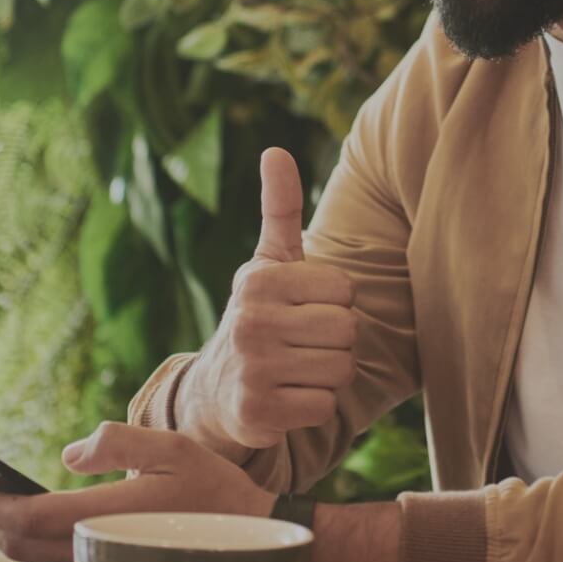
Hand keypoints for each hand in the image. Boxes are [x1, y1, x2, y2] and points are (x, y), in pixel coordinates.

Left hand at [0, 422, 275, 561]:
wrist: (253, 544)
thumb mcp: (172, 447)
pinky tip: (28, 531)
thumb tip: (69, 452)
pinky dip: (32, 549)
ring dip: (5, 536)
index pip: (27, 516)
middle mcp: (99, 550)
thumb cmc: (216, 492)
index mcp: (108, 517)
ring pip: (36, 560)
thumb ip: (117, 442)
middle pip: (21, 544)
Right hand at [178, 148, 357, 453]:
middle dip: (336, 341)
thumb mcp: (267, 263)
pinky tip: (287, 398)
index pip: (345, 290)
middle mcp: (250, 321)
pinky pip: (324, 407)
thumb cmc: (259, 317)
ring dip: (328, 375)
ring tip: (296, 369)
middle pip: (347, 330)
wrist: (214, 391)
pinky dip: (313, 407)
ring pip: (340, 370)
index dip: (335, 303)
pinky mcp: (256, 412)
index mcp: (259, 279)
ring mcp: (251, 368)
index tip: (305, 309)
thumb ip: (280, 209)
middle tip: (303, 344)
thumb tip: (276, 150)